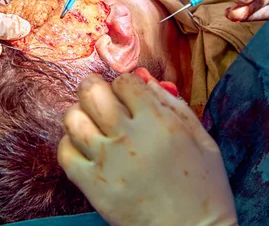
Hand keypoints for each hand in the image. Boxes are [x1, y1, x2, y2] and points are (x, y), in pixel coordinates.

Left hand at [58, 72, 236, 225]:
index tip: (128, 97)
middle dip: (94, 88)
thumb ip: (173, 105)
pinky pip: (65, 151)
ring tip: (92, 124)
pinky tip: (85, 148)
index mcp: (158, 121)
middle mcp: (128, 135)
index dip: (124, 85)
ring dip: (80, 115)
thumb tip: (144, 80)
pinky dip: (70, 144)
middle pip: (91, 91)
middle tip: (101, 99)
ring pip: (73, 118)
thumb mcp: (201, 139)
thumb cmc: (203, 188)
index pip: (124, 81)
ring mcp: (106, 160)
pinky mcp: (92, 185)